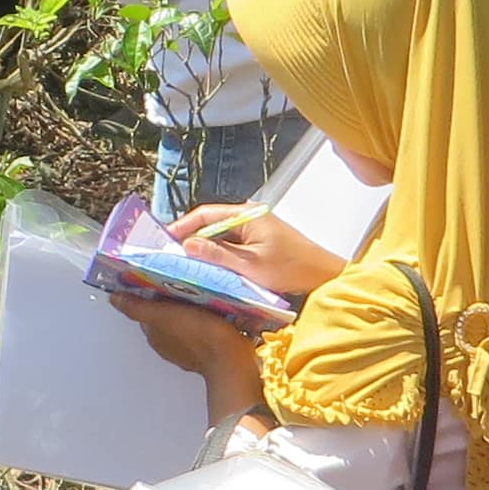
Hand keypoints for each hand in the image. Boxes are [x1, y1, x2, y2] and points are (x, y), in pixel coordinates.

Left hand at [126, 290, 265, 414]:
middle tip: (181, 279)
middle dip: (169, 299)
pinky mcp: (208, 350)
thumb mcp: (163, 316)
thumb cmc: (198, 333)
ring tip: (197, 289)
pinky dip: (200, 318)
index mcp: (155, 336)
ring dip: (186, 308)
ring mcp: (189, 349)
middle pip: (164, 315)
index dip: (149, 293)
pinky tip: (210, 309)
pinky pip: (200, 329)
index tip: (158, 276)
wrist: (231, 358)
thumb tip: (113, 298)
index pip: (146, 310)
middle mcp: (168, 345)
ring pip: (182, 322)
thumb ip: (138, 308)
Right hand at [174, 205, 347, 302]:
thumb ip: (218, 255)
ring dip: (204, 249)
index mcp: (247, 215)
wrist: (322, 275)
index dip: (183, 226)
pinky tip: (209, 269)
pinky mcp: (259, 242)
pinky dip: (218, 255)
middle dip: (190, 239)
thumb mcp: (250, 265)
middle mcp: (249, 217)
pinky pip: (231, 245)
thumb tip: (188, 245)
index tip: (165, 239)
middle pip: (211, 224)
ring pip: (220, 237)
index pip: (205, 214)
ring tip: (185, 264)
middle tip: (170, 254)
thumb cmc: (292, 269)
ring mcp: (255, 229)